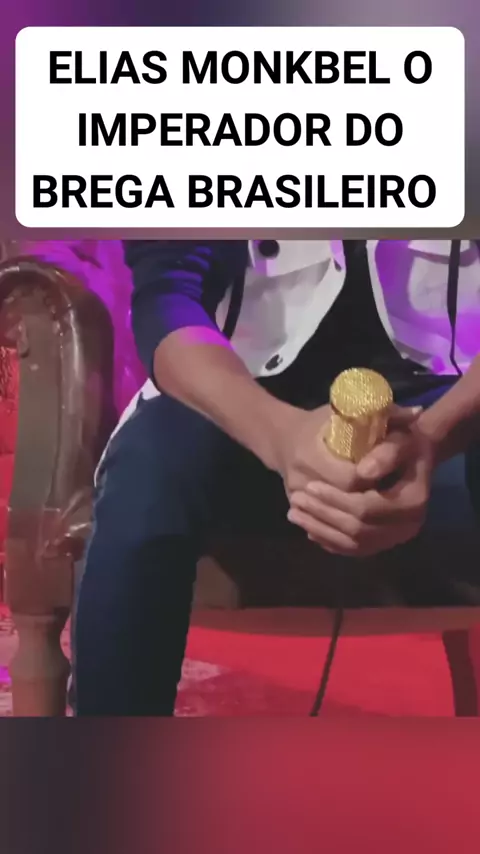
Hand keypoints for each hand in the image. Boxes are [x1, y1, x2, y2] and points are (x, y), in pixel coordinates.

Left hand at [288, 406, 432, 556]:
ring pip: (351, 544)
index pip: (366, 508)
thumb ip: (385, 453)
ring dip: (320, 530)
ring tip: (293, 514)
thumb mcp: (400, 437)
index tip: (310, 485)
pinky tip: (308, 528)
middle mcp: (407, 527)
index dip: (336, 499)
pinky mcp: (382, 543)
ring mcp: (394, 538)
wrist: (415, 455)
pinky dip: (328, 540)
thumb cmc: (405, 441)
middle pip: (357, 530)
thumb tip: (362, 473)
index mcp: (413, 502)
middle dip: (323, 515)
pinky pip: (351, 549)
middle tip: (296, 500)